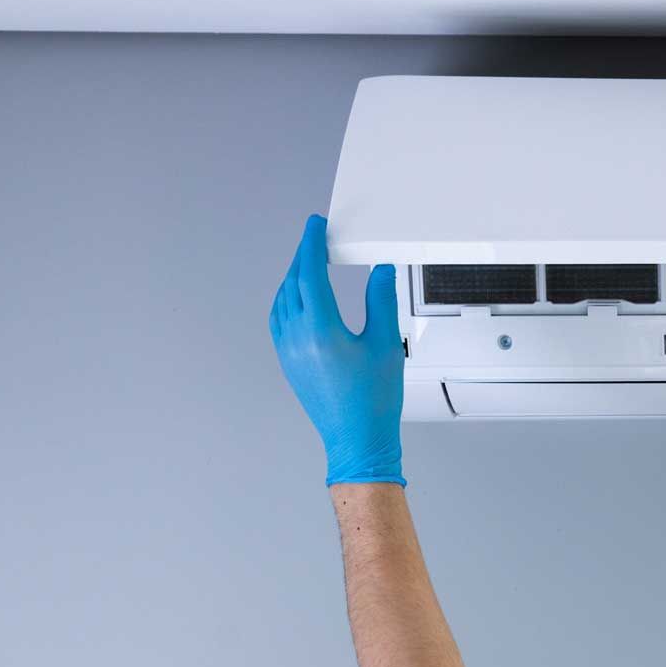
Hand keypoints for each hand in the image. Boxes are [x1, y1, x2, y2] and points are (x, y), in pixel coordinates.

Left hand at [269, 214, 404, 486]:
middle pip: (293, 283)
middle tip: (315, 238)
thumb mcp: (386, 345)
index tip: (316, 226)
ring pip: (282, 300)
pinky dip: (287, 299)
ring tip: (308, 264)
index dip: (312, 244)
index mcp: (321, 330)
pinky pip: (278, 319)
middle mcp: (297, 339)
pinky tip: (297, 298)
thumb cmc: (373, 402)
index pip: (310, 273)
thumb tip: (379, 271)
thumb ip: (381, 301)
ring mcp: (288, 351)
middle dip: (303, 256)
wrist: (357, 440)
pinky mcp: (288, 362)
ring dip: (293, 277)